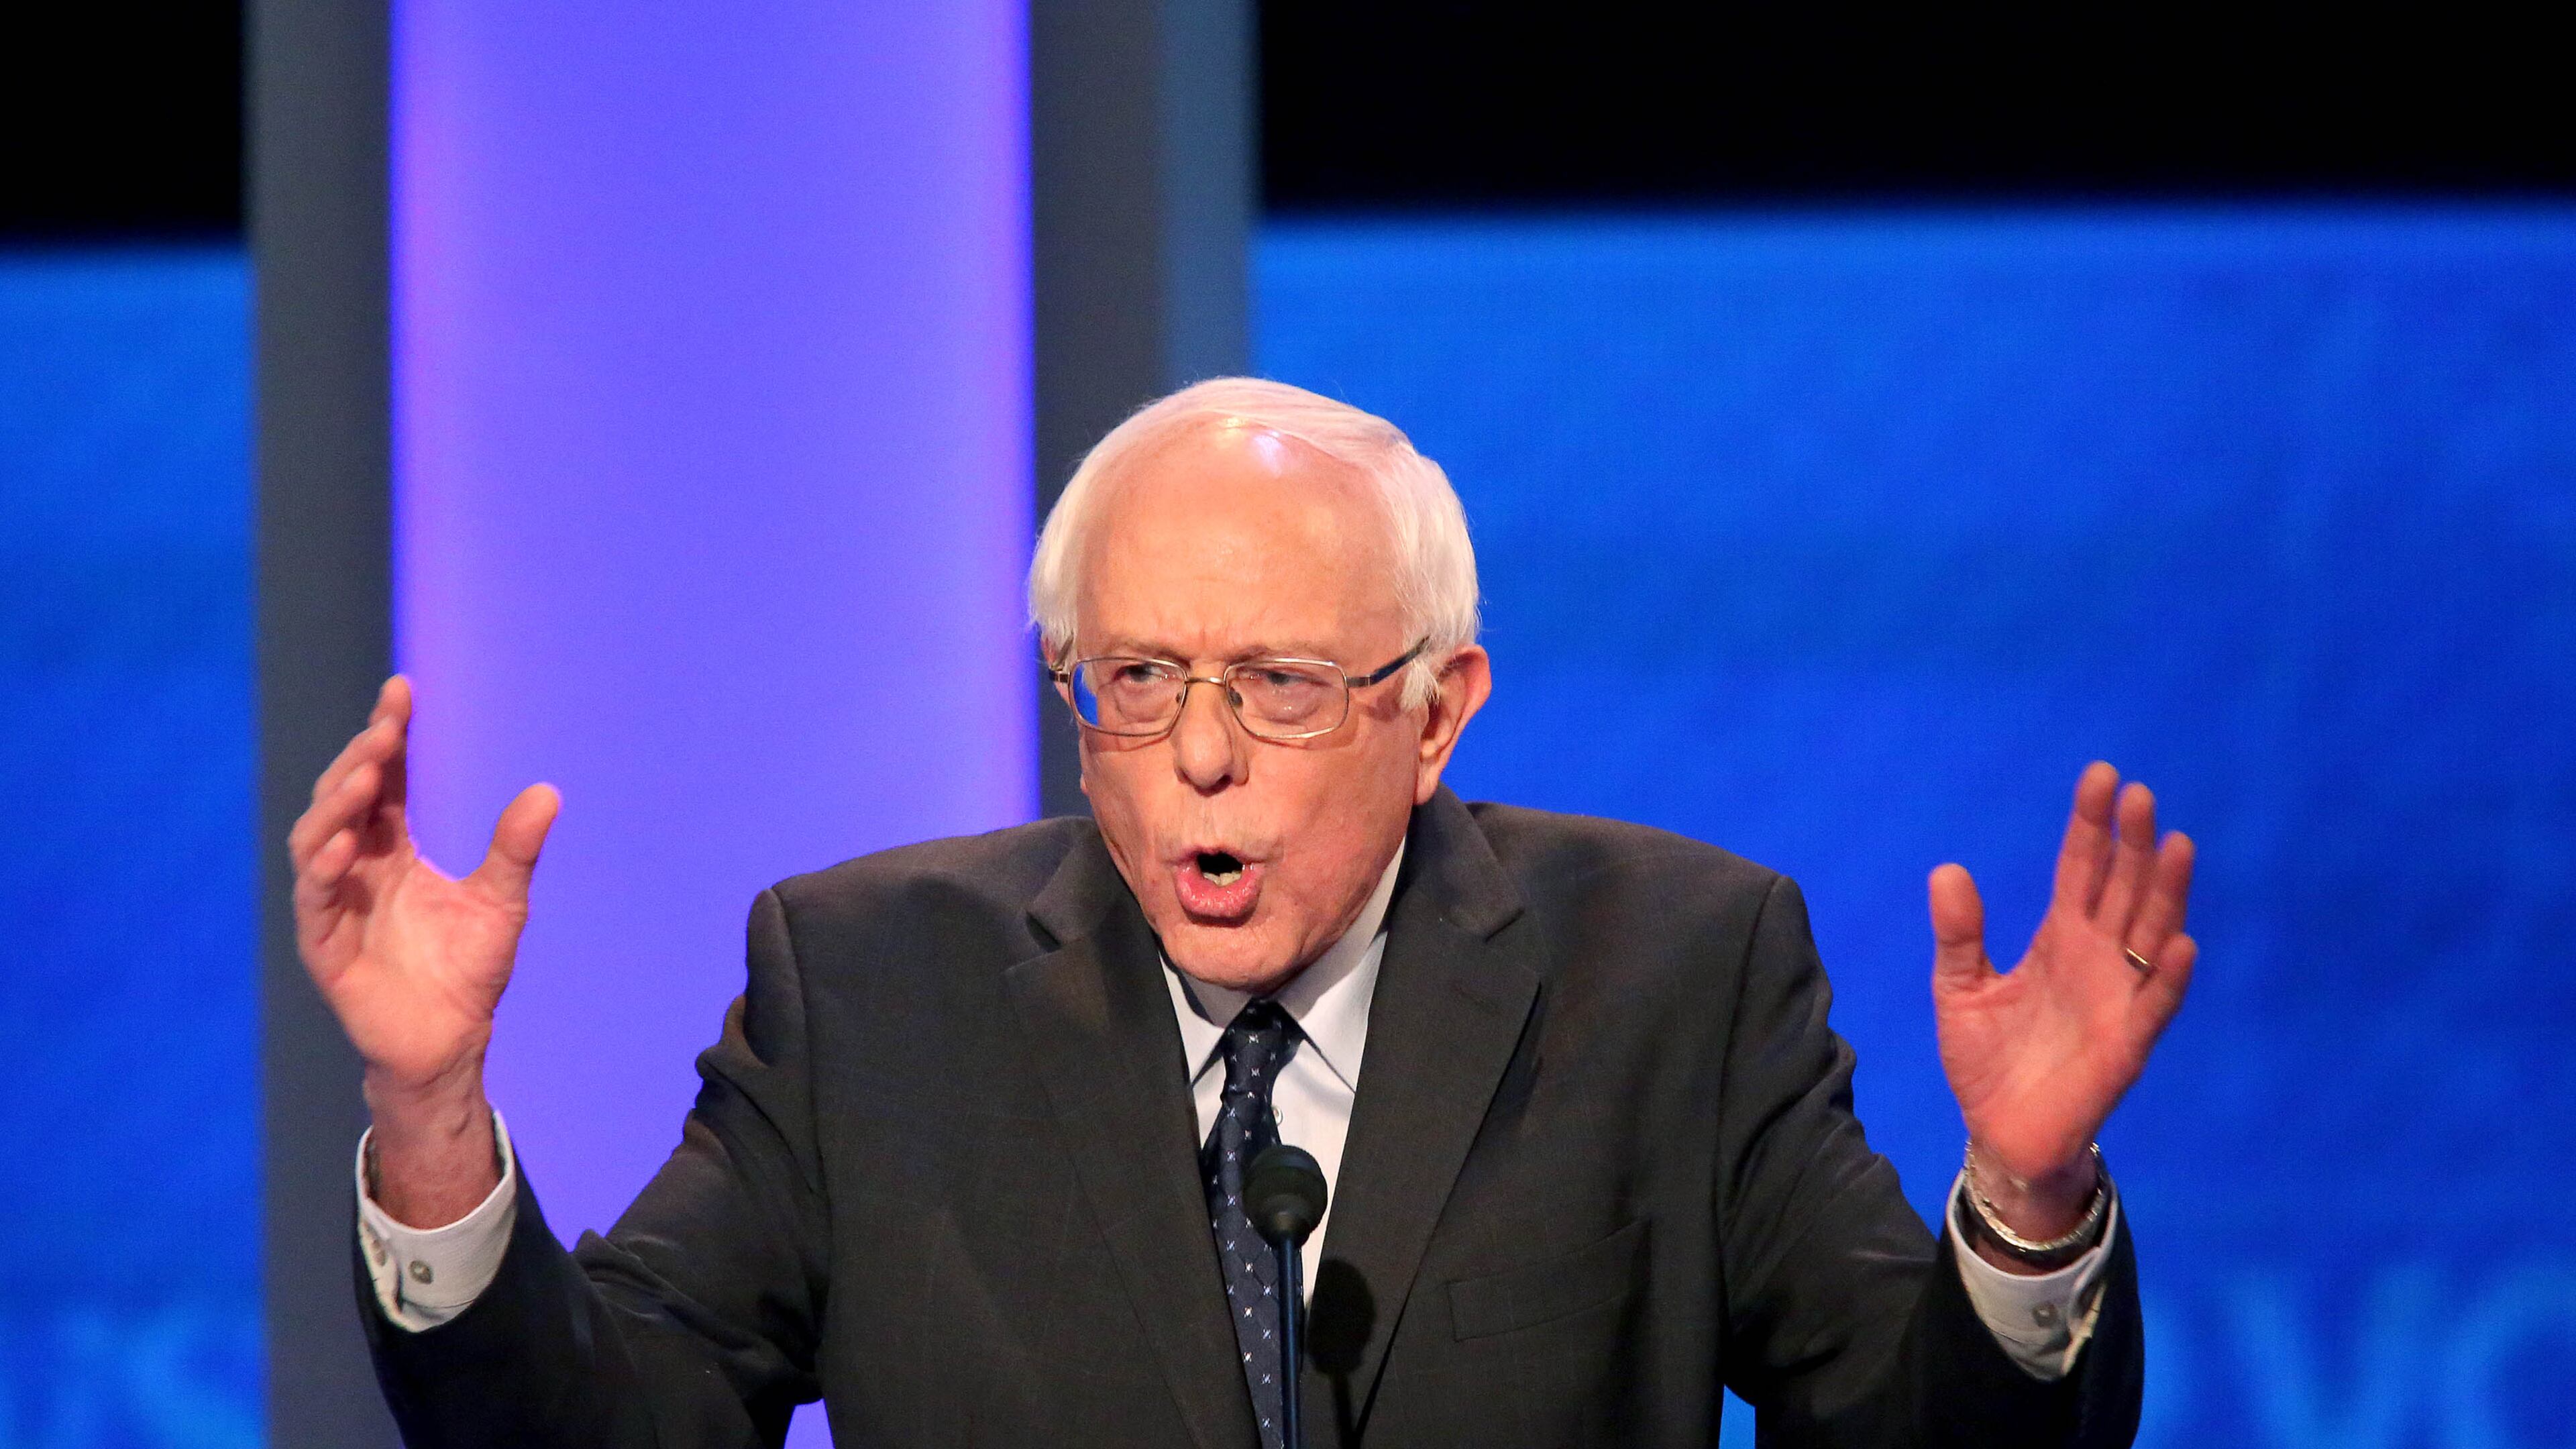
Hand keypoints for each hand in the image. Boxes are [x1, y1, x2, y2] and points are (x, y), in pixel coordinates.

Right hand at [288, 676, 557, 1222]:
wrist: (450, 1040)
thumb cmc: (467, 970)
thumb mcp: (501, 900)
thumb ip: (515, 847)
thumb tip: (549, 790)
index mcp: (393, 849)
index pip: (386, 780)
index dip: (390, 735)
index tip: (402, 690)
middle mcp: (357, 867)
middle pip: (346, 798)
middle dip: (362, 759)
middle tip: (386, 727)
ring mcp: (334, 903)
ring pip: (317, 839)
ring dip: (336, 804)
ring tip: (365, 773)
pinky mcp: (324, 944)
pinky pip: (314, 899)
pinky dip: (323, 869)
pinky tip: (342, 844)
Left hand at [1929, 762, 2195, 1245]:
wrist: (2001, 1133)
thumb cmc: (1988, 1060)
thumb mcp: (1960, 988)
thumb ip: (1959, 934)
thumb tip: (1947, 869)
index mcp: (2059, 938)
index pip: (2080, 869)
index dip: (2091, 826)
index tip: (2102, 776)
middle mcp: (2097, 958)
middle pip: (2123, 889)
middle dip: (2131, 843)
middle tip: (2139, 793)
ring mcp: (2118, 998)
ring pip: (2151, 934)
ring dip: (2164, 892)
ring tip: (2175, 844)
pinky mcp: (2128, 1045)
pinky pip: (2155, 1006)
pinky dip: (2170, 976)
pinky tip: (2180, 944)